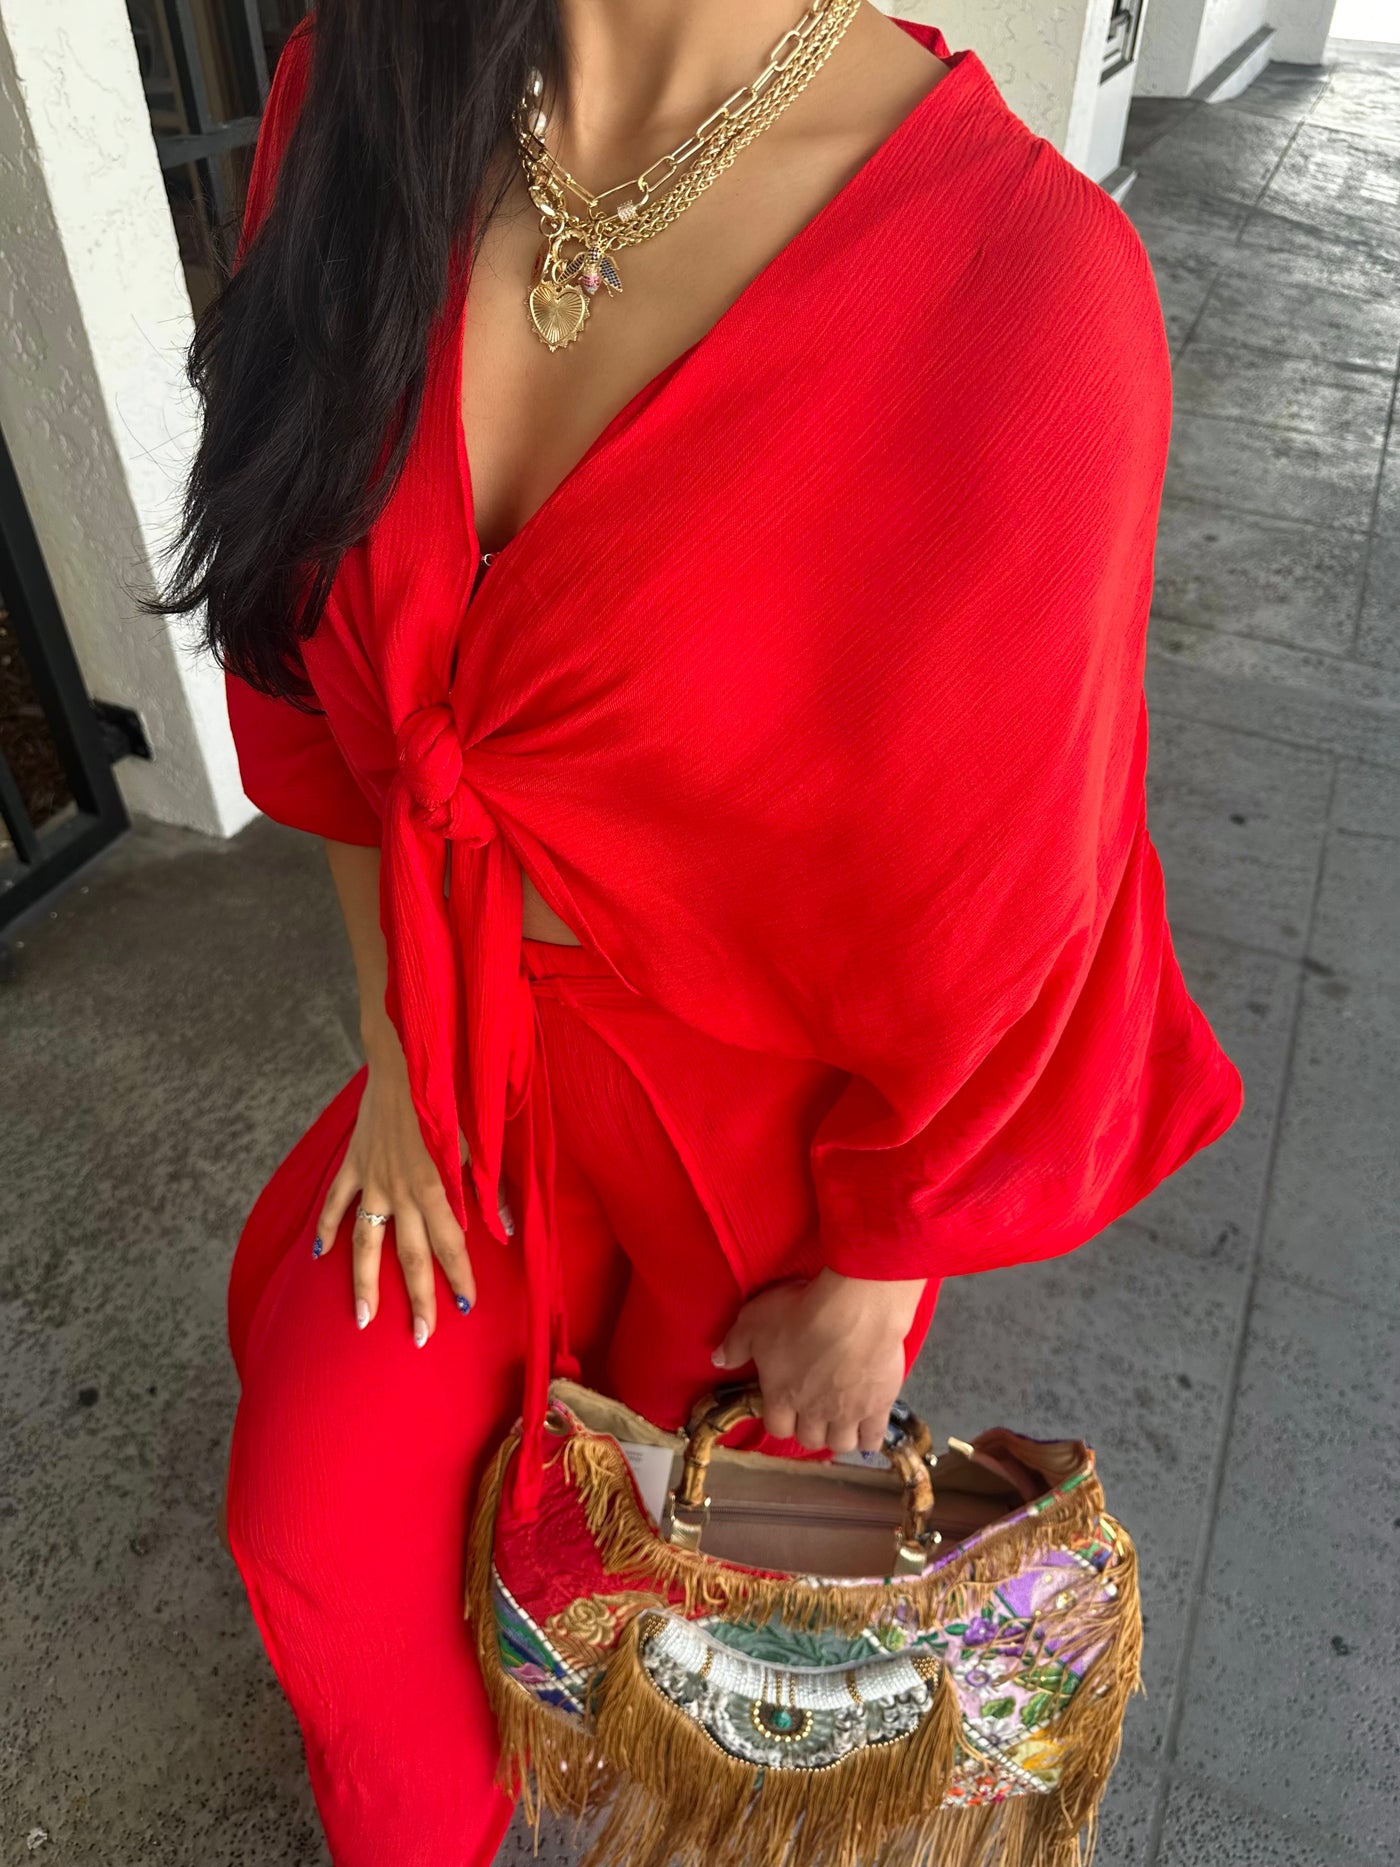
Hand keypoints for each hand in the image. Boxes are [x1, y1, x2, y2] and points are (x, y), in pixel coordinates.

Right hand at [314, 1025, 475, 1345]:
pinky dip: (326, 1227)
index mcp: (436, 1186)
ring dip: (365, 1282)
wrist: (406, 1056)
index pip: (451, 1245)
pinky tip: (319, 1255)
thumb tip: (506, 1226)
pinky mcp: (353, 1163)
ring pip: (366, 1242)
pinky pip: (336, 1202)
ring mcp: (372, 1180)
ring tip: (364, 1318)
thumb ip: (488, 1187)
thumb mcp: (478, 1140)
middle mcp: (401, 1191)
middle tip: (421, 1337)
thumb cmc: (449, 1094)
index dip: (460, 1278)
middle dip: (418, 1298)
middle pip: (409, 1256)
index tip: (465, 1308)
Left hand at [712, 1268, 924, 1454]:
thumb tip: (719, 1361)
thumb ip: (734, 1344)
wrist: (854, 1310)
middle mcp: (813, 1412)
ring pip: (841, 1444)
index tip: (785, 1407)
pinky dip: (870, 1438)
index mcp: (781, 1396)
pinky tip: (868, 1428)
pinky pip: (874, 1438)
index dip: (779, 1419)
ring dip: (838, 1436)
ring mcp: (847, 1412)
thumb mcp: (754, 1320)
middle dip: (809, 1429)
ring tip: (840, 1421)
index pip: (776, 1427)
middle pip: (809, 1439)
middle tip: (814, 1411)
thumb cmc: (800, 1312)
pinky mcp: (878, 1406)